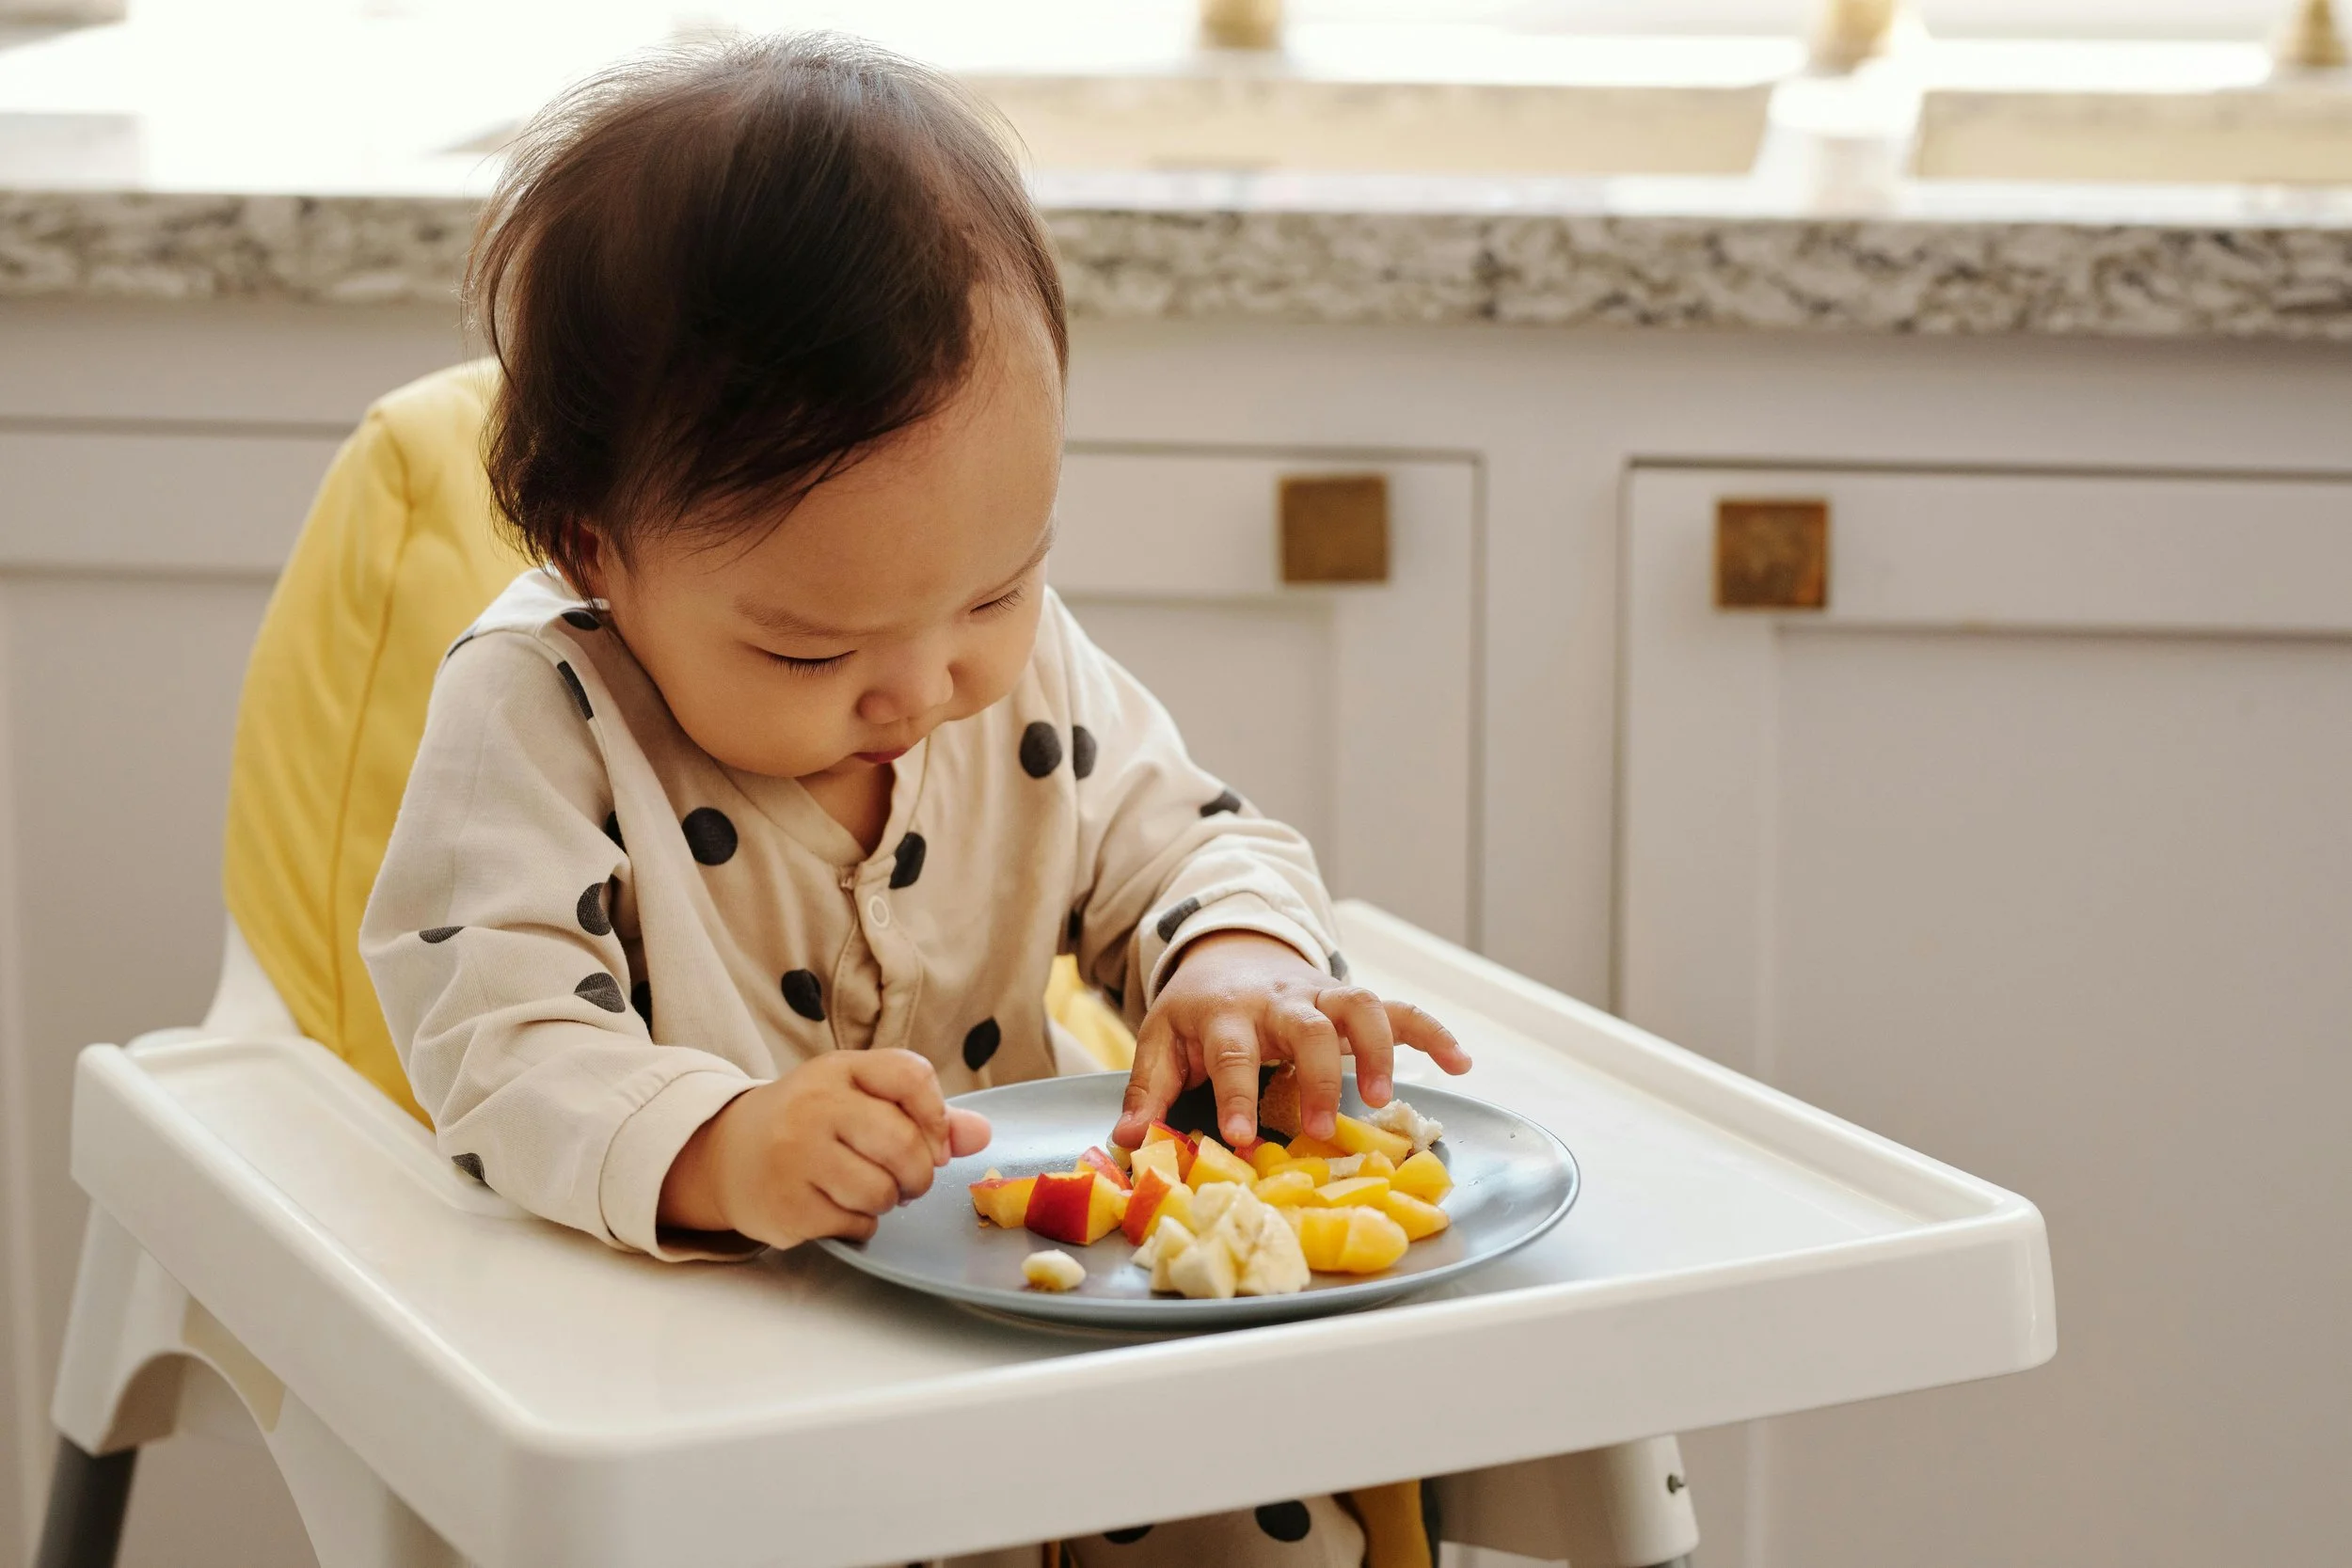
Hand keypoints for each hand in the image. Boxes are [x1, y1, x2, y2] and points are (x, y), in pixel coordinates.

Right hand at [659, 1050, 990, 1247]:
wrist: (728, 1154)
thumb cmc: (811, 1124)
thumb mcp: (859, 1100)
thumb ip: (922, 1113)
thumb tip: (981, 1134)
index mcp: (839, 1069)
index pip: (910, 1075)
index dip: (937, 1115)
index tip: (935, 1141)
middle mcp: (814, 1105)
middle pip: (903, 1143)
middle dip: (920, 1173)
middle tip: (910, 1181)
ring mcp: (795, 1156)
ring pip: (881, 1191)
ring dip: (888, 1201)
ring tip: (868, 1191)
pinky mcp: (786, 1204)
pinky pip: (854, 1224)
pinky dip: (860, 1225)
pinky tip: (839, 1209)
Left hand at [1112, 931, 1470, 1149]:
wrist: (1226, 951)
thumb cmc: (1196, 1012)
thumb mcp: (1160, 1041)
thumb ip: (1146, 1091)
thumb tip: (1128, 1141)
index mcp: (1226, 1014)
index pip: (1231, 1053)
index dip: (1237, 1094)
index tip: (1243, 1139)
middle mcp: (1279, 1000)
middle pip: (1305, 1025)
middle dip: (1317, 1075)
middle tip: (1319, 1128)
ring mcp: (1321, 996)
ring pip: (1360, 1005)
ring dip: (1378, 1048)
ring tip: (1386, 1097)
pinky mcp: (1351, 1001)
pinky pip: (1401, 1009)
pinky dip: (1434, 1031)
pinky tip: (1461, 1063)